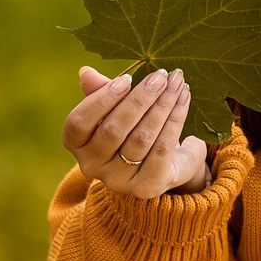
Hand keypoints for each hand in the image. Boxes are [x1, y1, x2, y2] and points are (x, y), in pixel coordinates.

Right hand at [63, 66, 214, 198]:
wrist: (162, 164)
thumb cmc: (131, 128)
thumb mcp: (114, 109)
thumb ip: (100, 91)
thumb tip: (86, 73)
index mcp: (77, 145)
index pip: (79, 123)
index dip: (101, 100)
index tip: (127, 79)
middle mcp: (92, 166)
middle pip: (113, 130)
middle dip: (140, 99)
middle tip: (160, 76)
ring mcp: (118, 180)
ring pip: (141, 139)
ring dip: (161, 107)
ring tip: (176, 84)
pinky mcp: (146, 187)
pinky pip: (162, 150)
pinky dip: (174, 121)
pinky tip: (183, 100)